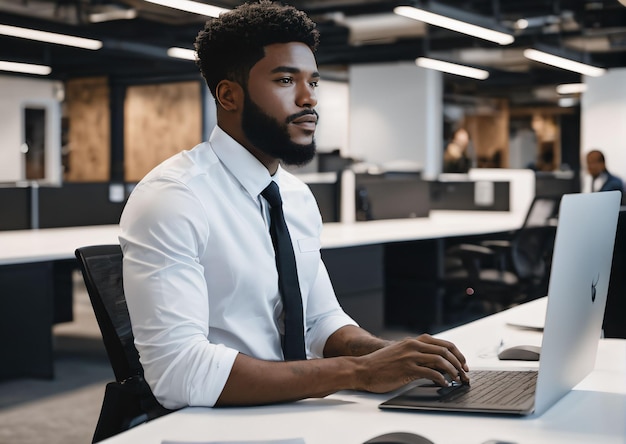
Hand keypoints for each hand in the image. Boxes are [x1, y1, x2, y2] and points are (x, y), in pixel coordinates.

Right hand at [352, 333, 468, 392]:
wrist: (362, 369)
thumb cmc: (380, 364)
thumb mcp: (400, 353)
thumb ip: (415, 354)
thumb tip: (434, 363)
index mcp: (413, 341)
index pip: (443, 343)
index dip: (456, 353)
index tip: (462, 363)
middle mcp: (413, 346)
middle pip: (445, 351)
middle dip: (459, 363)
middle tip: (464, 374)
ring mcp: (410, 357)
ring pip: (440, 361)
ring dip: (453, 371)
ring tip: (457, 380)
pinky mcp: (407, 369)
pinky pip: (431, 373)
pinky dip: (442, 379)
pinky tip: (444, 384)